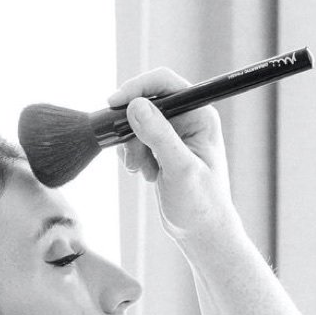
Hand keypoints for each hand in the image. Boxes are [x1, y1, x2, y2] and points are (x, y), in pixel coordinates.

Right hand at [107, 69, 237, 242]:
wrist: (200, 231)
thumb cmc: (201, 204)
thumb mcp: (180, 169)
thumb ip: (159, 136)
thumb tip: (135, 106)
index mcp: (200, 115)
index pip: (164, 83)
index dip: (137, 88)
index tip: (114, 103)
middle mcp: (188, 119)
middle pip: (146, 101)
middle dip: (131, 127)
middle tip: (131, 155)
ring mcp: (173, 133)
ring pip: (136, 121)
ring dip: (131, 145)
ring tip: (142, 171)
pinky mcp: (161, 147)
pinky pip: (135, 137)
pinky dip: (132, 154)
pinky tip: (145, 174)